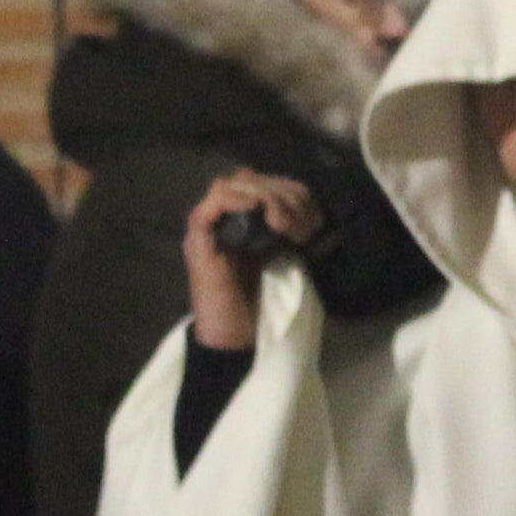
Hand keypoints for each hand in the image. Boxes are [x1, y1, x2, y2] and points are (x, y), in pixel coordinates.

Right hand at [182, 172, 323, 353]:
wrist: (234, 336)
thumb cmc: (260, 300)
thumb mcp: (284, 255)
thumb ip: (291, 231)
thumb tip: (318, 216)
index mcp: (242, 218)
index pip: (264, 182)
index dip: (292, 190)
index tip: (314, 219)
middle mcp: (222, 216)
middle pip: (252, 179)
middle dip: (286, 196)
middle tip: (304, 228)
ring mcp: (208, 225)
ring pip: (235, 185)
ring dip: (268, 199)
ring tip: (288, 228)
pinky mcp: (198, 238)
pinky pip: (214, 203)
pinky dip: (239, 200)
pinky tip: (259, 211)